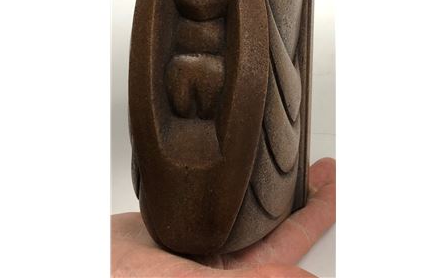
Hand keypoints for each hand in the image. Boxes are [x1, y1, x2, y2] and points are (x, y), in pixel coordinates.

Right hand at [111, 158, 334, 276]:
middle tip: (326, 171)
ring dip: (272, 183)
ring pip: (250, 206)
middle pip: (277, 225)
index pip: (289, 247)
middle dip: (305, 198)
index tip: (335, 191)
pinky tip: (243, 163)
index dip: (317, 218)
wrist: (87, 260)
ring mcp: (205, 237)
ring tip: (294, 161)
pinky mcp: (185, 219)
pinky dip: (235, 177)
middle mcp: (224, 261)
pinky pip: (219, 195)